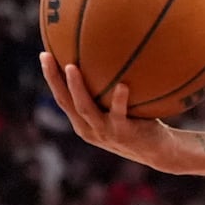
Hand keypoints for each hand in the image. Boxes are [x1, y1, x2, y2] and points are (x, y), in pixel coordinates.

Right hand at [39, 53, 173, 166]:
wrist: (159, 151)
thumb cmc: (141, 122)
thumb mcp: (121, 107)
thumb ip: (112, 89)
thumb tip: (114, 53)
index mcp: (83, 121)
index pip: (62, 97)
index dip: (52, 78)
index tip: (45, 54)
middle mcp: (89, 128)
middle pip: (65, 101)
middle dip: (54, 79)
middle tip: (47, 57)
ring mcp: (105, 132)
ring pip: (85, 108)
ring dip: (77, 88)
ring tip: (72, 67)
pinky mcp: (123, 134)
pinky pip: (119, 114)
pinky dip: (119, 100)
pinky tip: (122, 85)